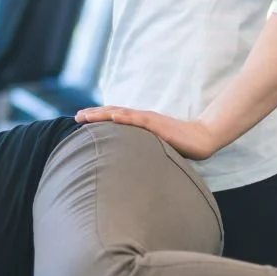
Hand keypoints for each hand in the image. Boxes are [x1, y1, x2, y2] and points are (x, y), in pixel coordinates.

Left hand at [75, 107, 223, 160]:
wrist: (201, 139)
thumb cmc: (179, 144)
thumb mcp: (155, 147)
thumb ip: (141, 149)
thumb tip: (127, 162)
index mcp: (139, 123)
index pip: (114, 118)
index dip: (97, 117)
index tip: (80, 120)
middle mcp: (141, 118)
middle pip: (113, 113)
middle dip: (93, 114)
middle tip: (76, 117)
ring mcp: (149, 120)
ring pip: (121, 114)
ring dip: (102, 114)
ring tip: (86, 116)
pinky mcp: (158, 125)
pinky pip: (140, 120)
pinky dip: (126, 118)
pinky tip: (114, 117)